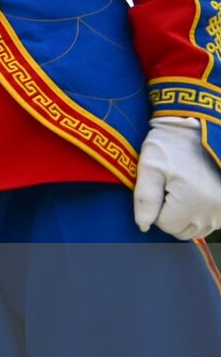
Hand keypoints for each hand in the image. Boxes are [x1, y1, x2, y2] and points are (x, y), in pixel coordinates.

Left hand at [133, 116, 220, 239]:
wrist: (200, 125)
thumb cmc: (171, 144)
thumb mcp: (150, 166)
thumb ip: (145, 199)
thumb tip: (143, 227)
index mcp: (192, 202)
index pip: (164, 225)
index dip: (155, 208)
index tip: (160, 185)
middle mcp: (213, 210)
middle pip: (180, 230)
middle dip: (169, 214)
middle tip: (169, 186)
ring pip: (195, 229)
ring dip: (184, 215)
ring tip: (182, 187)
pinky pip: (209, 223)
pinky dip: (199, 213)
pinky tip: (194, 192)